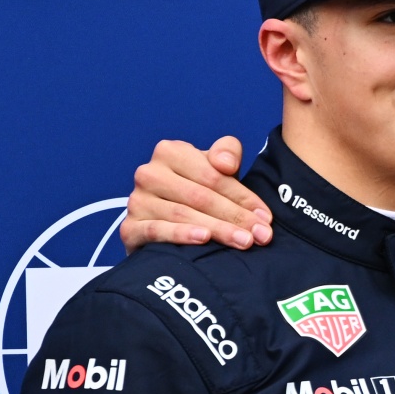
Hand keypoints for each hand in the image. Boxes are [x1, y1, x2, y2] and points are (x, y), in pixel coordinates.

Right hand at [120, 136, 272, 252]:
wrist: (167, 221)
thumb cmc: (199, 189)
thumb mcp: (216, 166)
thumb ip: (227, 153)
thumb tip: (227, 164)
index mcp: (169, 152)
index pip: (213, 176)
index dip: (243, 197)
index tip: (265, 216)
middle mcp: (148, 173)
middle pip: (201, 197)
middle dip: (236, 217)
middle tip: (261, 235)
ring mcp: (136, 201)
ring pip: (184, 215)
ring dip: (218, 230)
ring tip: (244, 241)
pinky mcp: (129, 227)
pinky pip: (157, 230)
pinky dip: (181, 235)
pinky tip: (203, 239)